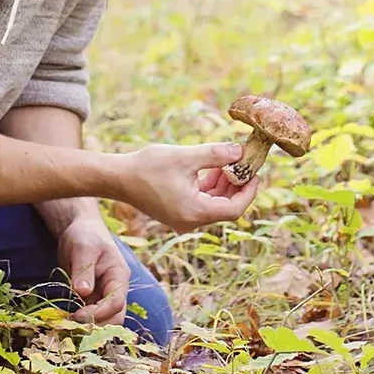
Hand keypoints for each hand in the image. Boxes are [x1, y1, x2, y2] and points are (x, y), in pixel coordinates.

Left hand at [57, 214, 129, 326]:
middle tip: (72, 326)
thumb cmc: (85, 235)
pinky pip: (91, 317)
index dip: (99, 313)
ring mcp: (104, 296)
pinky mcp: (92, 300)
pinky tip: (65, 322)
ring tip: (67, 326)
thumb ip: (83, 270)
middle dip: (96, 325)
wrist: (80, 231)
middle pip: (115, 317)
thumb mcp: (83, 248)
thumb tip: (83, 292)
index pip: (116, 302)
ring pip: (104, 321)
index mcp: (119, 276)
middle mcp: (115, 289)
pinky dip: (81, 323)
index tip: (78, 316)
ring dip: (89, 327)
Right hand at [118, 142, 259, 233]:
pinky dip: (210, 187)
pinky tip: (212, 168)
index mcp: (195, 212)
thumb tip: (240, 151)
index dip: (249, 192)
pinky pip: (202, 202)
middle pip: (226, 207)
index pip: (235, 209)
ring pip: (214, 204)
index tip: (256, 172)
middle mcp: (191, 221)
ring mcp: (183, 219)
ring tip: (227, 161)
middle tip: (245, 163)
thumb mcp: (185, 157)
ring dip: (224, 185)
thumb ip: (216, 155)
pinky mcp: (177, 212)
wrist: (117, 178)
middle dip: (237, 185)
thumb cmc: (147, 167)